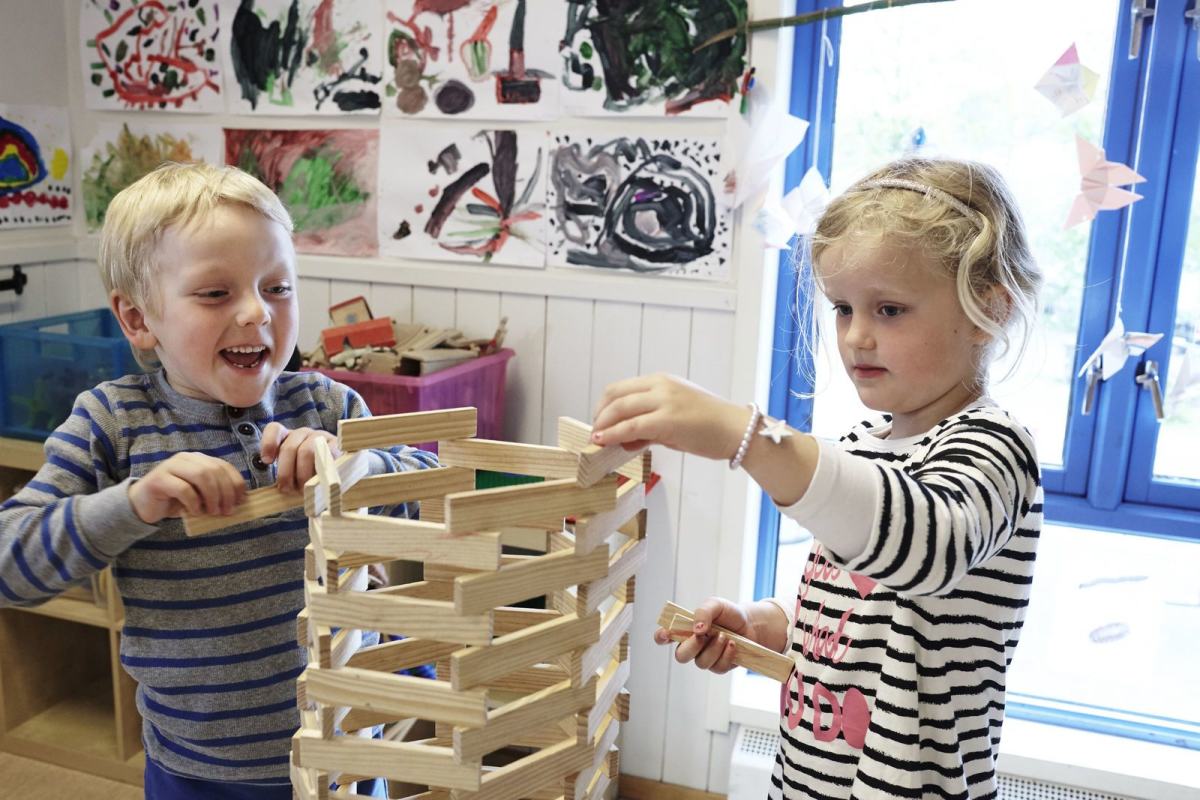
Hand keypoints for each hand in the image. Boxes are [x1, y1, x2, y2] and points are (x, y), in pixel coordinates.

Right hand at [129, 452, 246, 523]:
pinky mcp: (159, 479)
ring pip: (201, 475)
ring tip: (213, 512)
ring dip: (212, 496)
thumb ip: (216, 492)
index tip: (241, 501)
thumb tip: (240, 500)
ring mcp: (171, 466)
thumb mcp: (200, 495)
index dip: (235, 483)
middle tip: (227, 511)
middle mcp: (186, 458)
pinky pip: (183, 488)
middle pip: (214, 470)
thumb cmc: (175, 500)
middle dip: (225, 492)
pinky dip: (194, 502)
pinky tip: (195, 512)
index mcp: (199, 459)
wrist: (142, 505)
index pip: (224, 466)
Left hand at [260, 423, 340, 492]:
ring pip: (307, 451)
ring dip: (303, 474)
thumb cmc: (308, 477)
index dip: (268, 443)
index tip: (267, 462)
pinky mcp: (336, 445)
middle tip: (287, 489)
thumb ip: (283, 475)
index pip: (275, 430)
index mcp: (288, 437)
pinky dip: (320, 471)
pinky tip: (319, 481)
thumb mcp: (291, 475)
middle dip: (285, 471)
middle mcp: (304, 433)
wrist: (336, 478)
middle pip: (289, 447)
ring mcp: (321, 437)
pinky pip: (326, 455)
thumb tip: (280, 486)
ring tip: (304, 489)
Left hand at [591, 373, 748, 459]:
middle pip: (615, 395)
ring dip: (603, 425)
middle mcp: (660, 386)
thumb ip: (649, 426)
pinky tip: (605, 442)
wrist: (736, 430)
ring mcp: (664, 401)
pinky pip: (632, 426)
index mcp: (661, 381)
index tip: (599, 422)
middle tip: (595, 432)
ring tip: (597, 439)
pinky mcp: (668, 420)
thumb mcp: (674, 418)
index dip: (603, 406)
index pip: (620, 388)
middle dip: (599, 415)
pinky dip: (614, 434)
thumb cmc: (709, 426)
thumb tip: (625, 439)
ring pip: (620, 408)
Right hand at [653, 597, 753, 673]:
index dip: (661, 637)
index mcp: (685, 629)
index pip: (665, 636)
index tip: (665, 634)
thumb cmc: (729, 614)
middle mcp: (692, 645)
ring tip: (724, 635)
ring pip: (701, 662)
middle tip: (703, 635)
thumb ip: (703, 612)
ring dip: (714, 648)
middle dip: (692, 646)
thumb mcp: (715, 605)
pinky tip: (732, 644)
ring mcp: (705, 657)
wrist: (750, 624)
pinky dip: (726, 654)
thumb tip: (696, 629)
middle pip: (680, 656)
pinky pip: (718, 667)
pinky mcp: (719, 666)